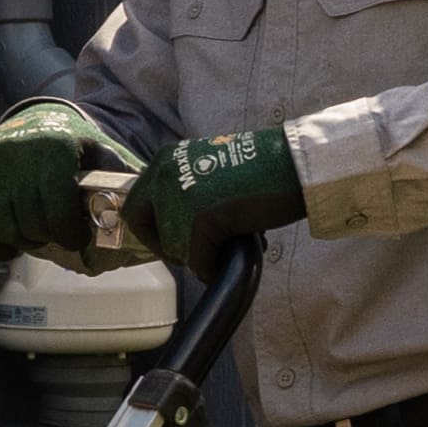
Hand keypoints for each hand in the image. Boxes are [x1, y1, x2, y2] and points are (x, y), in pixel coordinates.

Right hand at [0, 99, 138, 264]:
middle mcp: (14, 158)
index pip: (57, 211)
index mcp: (53, 150)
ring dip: (23, 241)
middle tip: (57, 235)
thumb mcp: (99, 152)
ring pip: (4, 230)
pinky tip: (6, 246)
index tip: (76, 237)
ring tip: (36, 234)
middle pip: (31, 225)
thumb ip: (119, 177)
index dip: (69, 233)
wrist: (33, 120)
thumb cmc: (70, 145)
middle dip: (49, 237)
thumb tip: (141, 208)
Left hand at [125, 126, 305, 278]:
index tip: (168, 241)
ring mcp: (180, 196)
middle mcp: (165, 175)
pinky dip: (210, 266)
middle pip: (146, 228)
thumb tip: (176, 226)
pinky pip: (197, 259)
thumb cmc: (259, 169)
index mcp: (166, 160)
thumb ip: (185, 189)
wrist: (292, 164)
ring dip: (196, 255)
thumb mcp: (207, 167)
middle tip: (194, 252)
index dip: (149, 230)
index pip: (135, 205)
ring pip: (173, 247)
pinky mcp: (201, 219)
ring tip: (224, 248)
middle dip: (168, 246)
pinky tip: (226, 260)